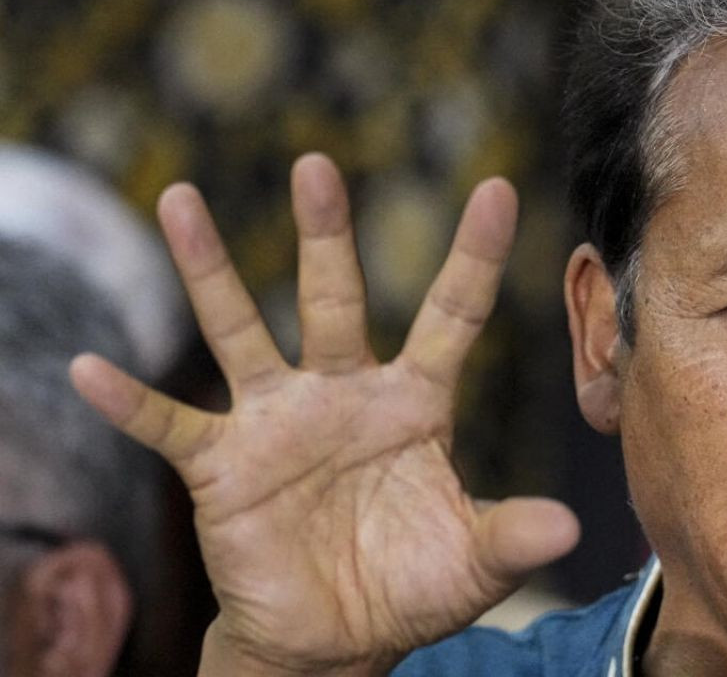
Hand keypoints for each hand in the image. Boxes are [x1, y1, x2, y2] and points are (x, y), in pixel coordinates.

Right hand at [71, 154, 579, 674]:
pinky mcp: (224, 465)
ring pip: (241, 331)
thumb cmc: (409, 586)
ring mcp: (278, 422)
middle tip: (317, 164)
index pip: (452, 315)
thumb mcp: (473, 561)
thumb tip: (571, 527)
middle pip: (335, 298)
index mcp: (415, 402)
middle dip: (327, 233)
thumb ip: (513, 534)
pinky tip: (87, 369)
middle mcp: (344, 393)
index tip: (497, 189)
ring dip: (211, 270)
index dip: (474, 255)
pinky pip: (170, 426)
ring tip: (180, 198)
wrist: (336, 639)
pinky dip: (130, 403)